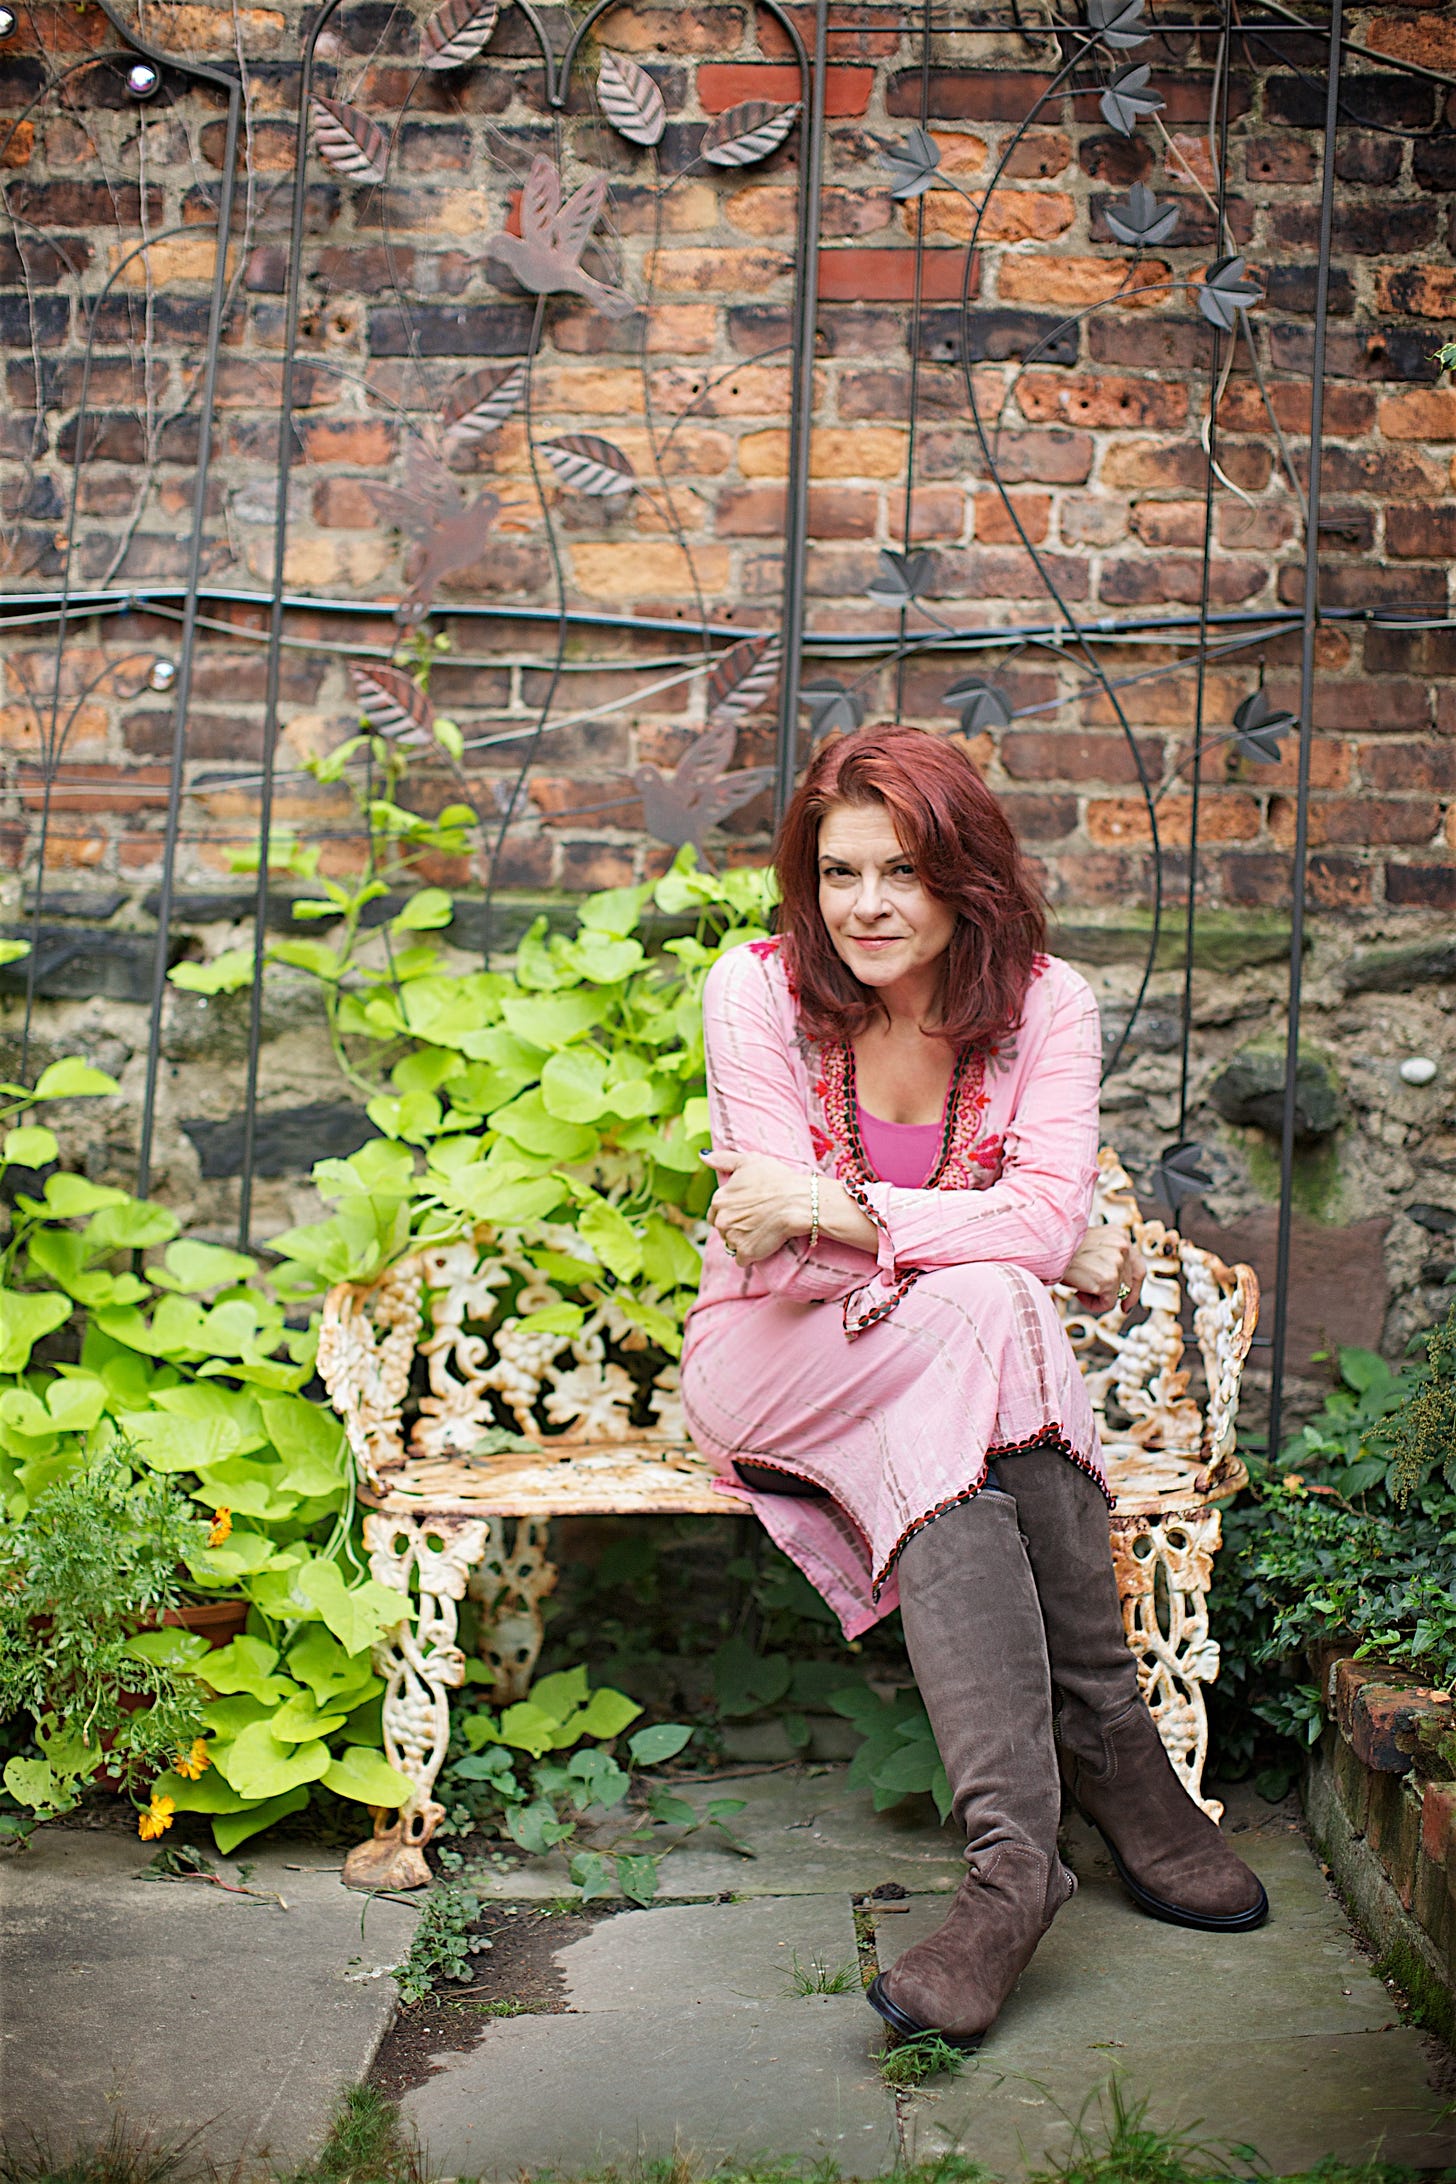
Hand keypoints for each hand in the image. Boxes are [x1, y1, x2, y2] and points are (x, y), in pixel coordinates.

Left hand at [702, 1149, 809, 1266]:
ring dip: (743, 1241)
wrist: (798, 1202)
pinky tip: (763, 1244)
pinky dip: (751, 1255)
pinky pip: (742, 1260)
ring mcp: (732, 1238)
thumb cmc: (777, 1179)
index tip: (746, 1210)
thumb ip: (722, 1159)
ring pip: (731, 1245)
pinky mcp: (746, 1253)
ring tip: (761, 1230)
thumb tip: (702, 1156)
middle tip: (755, 1220)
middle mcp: (721, 1220)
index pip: (714, 1212)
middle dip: (735, 1227)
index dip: (730, 1211)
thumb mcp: (748, 1161)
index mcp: (719, 1199)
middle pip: (722, 1229)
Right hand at [1063, 1226, 1143, 1315]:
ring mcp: (1118, 1262)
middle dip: (1111, 1294)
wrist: (1044, 1248)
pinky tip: (1078, 1291)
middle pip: (1129, 1284)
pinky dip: (1092, 1304)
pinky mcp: (1109, 1279)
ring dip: (1098, 1297)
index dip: (1134, 1289)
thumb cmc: (1060, 1248)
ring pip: (1117, 1295)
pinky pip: (1107, 1304)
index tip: (1126, 1304)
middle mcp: (1122, 1246)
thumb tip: (1119, 1285)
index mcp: (1119, 1235)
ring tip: (1078, 1285)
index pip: (1138, 1267)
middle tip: (1089, 1293)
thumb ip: (1108, 1258)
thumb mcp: (1090, 1245)